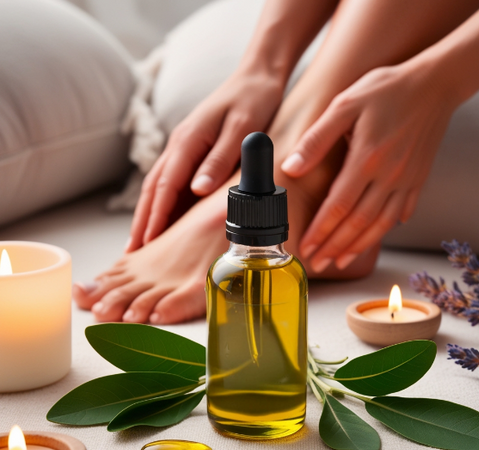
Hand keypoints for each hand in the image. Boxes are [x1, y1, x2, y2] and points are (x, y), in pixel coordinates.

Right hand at [127, 68, 284, 251]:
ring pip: (158, 186)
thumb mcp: (241, 129)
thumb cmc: (253, 101)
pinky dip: (163, 203)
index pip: (166, 186)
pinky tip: (162, 219)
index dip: (156, 216)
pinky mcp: (192, 151)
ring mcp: (183, 148)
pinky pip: (172, 182)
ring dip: (147, 215)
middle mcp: (179, 145)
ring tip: (139, 243)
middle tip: (131, 253)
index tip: (147, 243)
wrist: (257, 77)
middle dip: (141, 221)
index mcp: (188, 140)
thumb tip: (197, 189)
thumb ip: (220, 158)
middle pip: (154, 189)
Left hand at [281, 62, 456, 271]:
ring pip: (380, 225)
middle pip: (357, 223)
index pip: (338, 207)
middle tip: (318, 264)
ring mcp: (407, 181)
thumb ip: (317, 139)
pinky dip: (385, 231)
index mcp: (366, 160)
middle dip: (334, 247)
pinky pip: (401, 213)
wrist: (436, 83)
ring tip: (340, 261)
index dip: (320, 231)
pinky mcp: (419, 180)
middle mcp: (388, 176)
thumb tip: (291, 168)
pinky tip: (372, 239)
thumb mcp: (345, 104)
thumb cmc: (386, 89)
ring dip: (358, 247)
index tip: (306, 247)